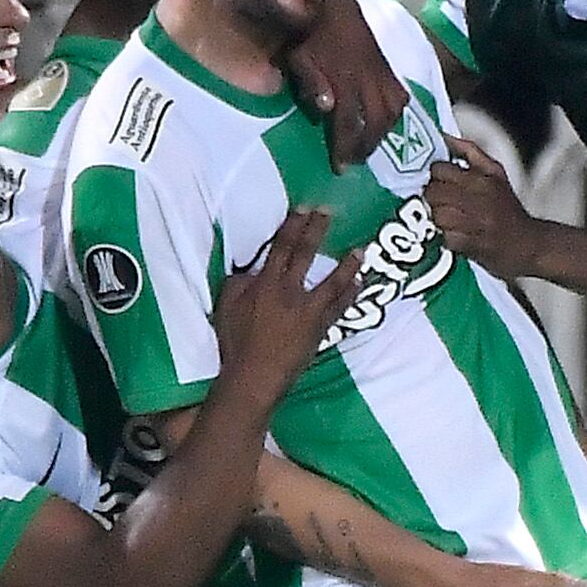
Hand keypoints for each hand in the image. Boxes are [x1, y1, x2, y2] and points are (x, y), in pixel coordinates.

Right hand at [214, 208, 357, 397]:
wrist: (255, 378)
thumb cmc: (236, 342)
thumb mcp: (227, 305)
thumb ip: (240, 282)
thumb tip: (252, 269)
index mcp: (266, 284)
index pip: (281, 247)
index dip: (293, 225)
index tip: (304, 208)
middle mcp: (292, 293)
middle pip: (306, 255)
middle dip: (317, 231)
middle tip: (329, 213)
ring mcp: (310, 312)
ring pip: (333, 283)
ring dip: (347, 265)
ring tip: (360, 250)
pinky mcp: (319, 330)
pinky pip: (339, 309)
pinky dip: (349, 296)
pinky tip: (357, 285)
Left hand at [282, 0, 407, 167]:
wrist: (334, 6)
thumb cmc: (309, 36)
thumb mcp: (298, 58)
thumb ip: (310, 83)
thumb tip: (326, 109)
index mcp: (343, 80)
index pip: (347, 123)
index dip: (344, 148)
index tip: (339, 168)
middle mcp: (367, 80)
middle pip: (373, 124)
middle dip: (364, 148)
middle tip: (353, 160)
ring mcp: (380, 74)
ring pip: (391, 113)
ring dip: (381, 134)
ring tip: (368, 146)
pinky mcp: (387, 68)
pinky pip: (399, 96)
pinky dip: (395, 113)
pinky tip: (384, 122)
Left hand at [422, 136, 543, 279]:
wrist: (529, 244)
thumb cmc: (507, 209)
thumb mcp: (495, 173)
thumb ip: (470, 151)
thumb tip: (445, 136)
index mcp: (482, 179)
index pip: (440, 170)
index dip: (435, 177)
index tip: (439, 183)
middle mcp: (478, 199)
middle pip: (433, 192)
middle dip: (431, 198)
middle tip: (438, 203)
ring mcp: (474, 223)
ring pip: (436, 214)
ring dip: (436, 218)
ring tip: (445, 219)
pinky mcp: (471, 245)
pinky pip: (444, 237)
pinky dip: (445, 237)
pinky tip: (453, 235)